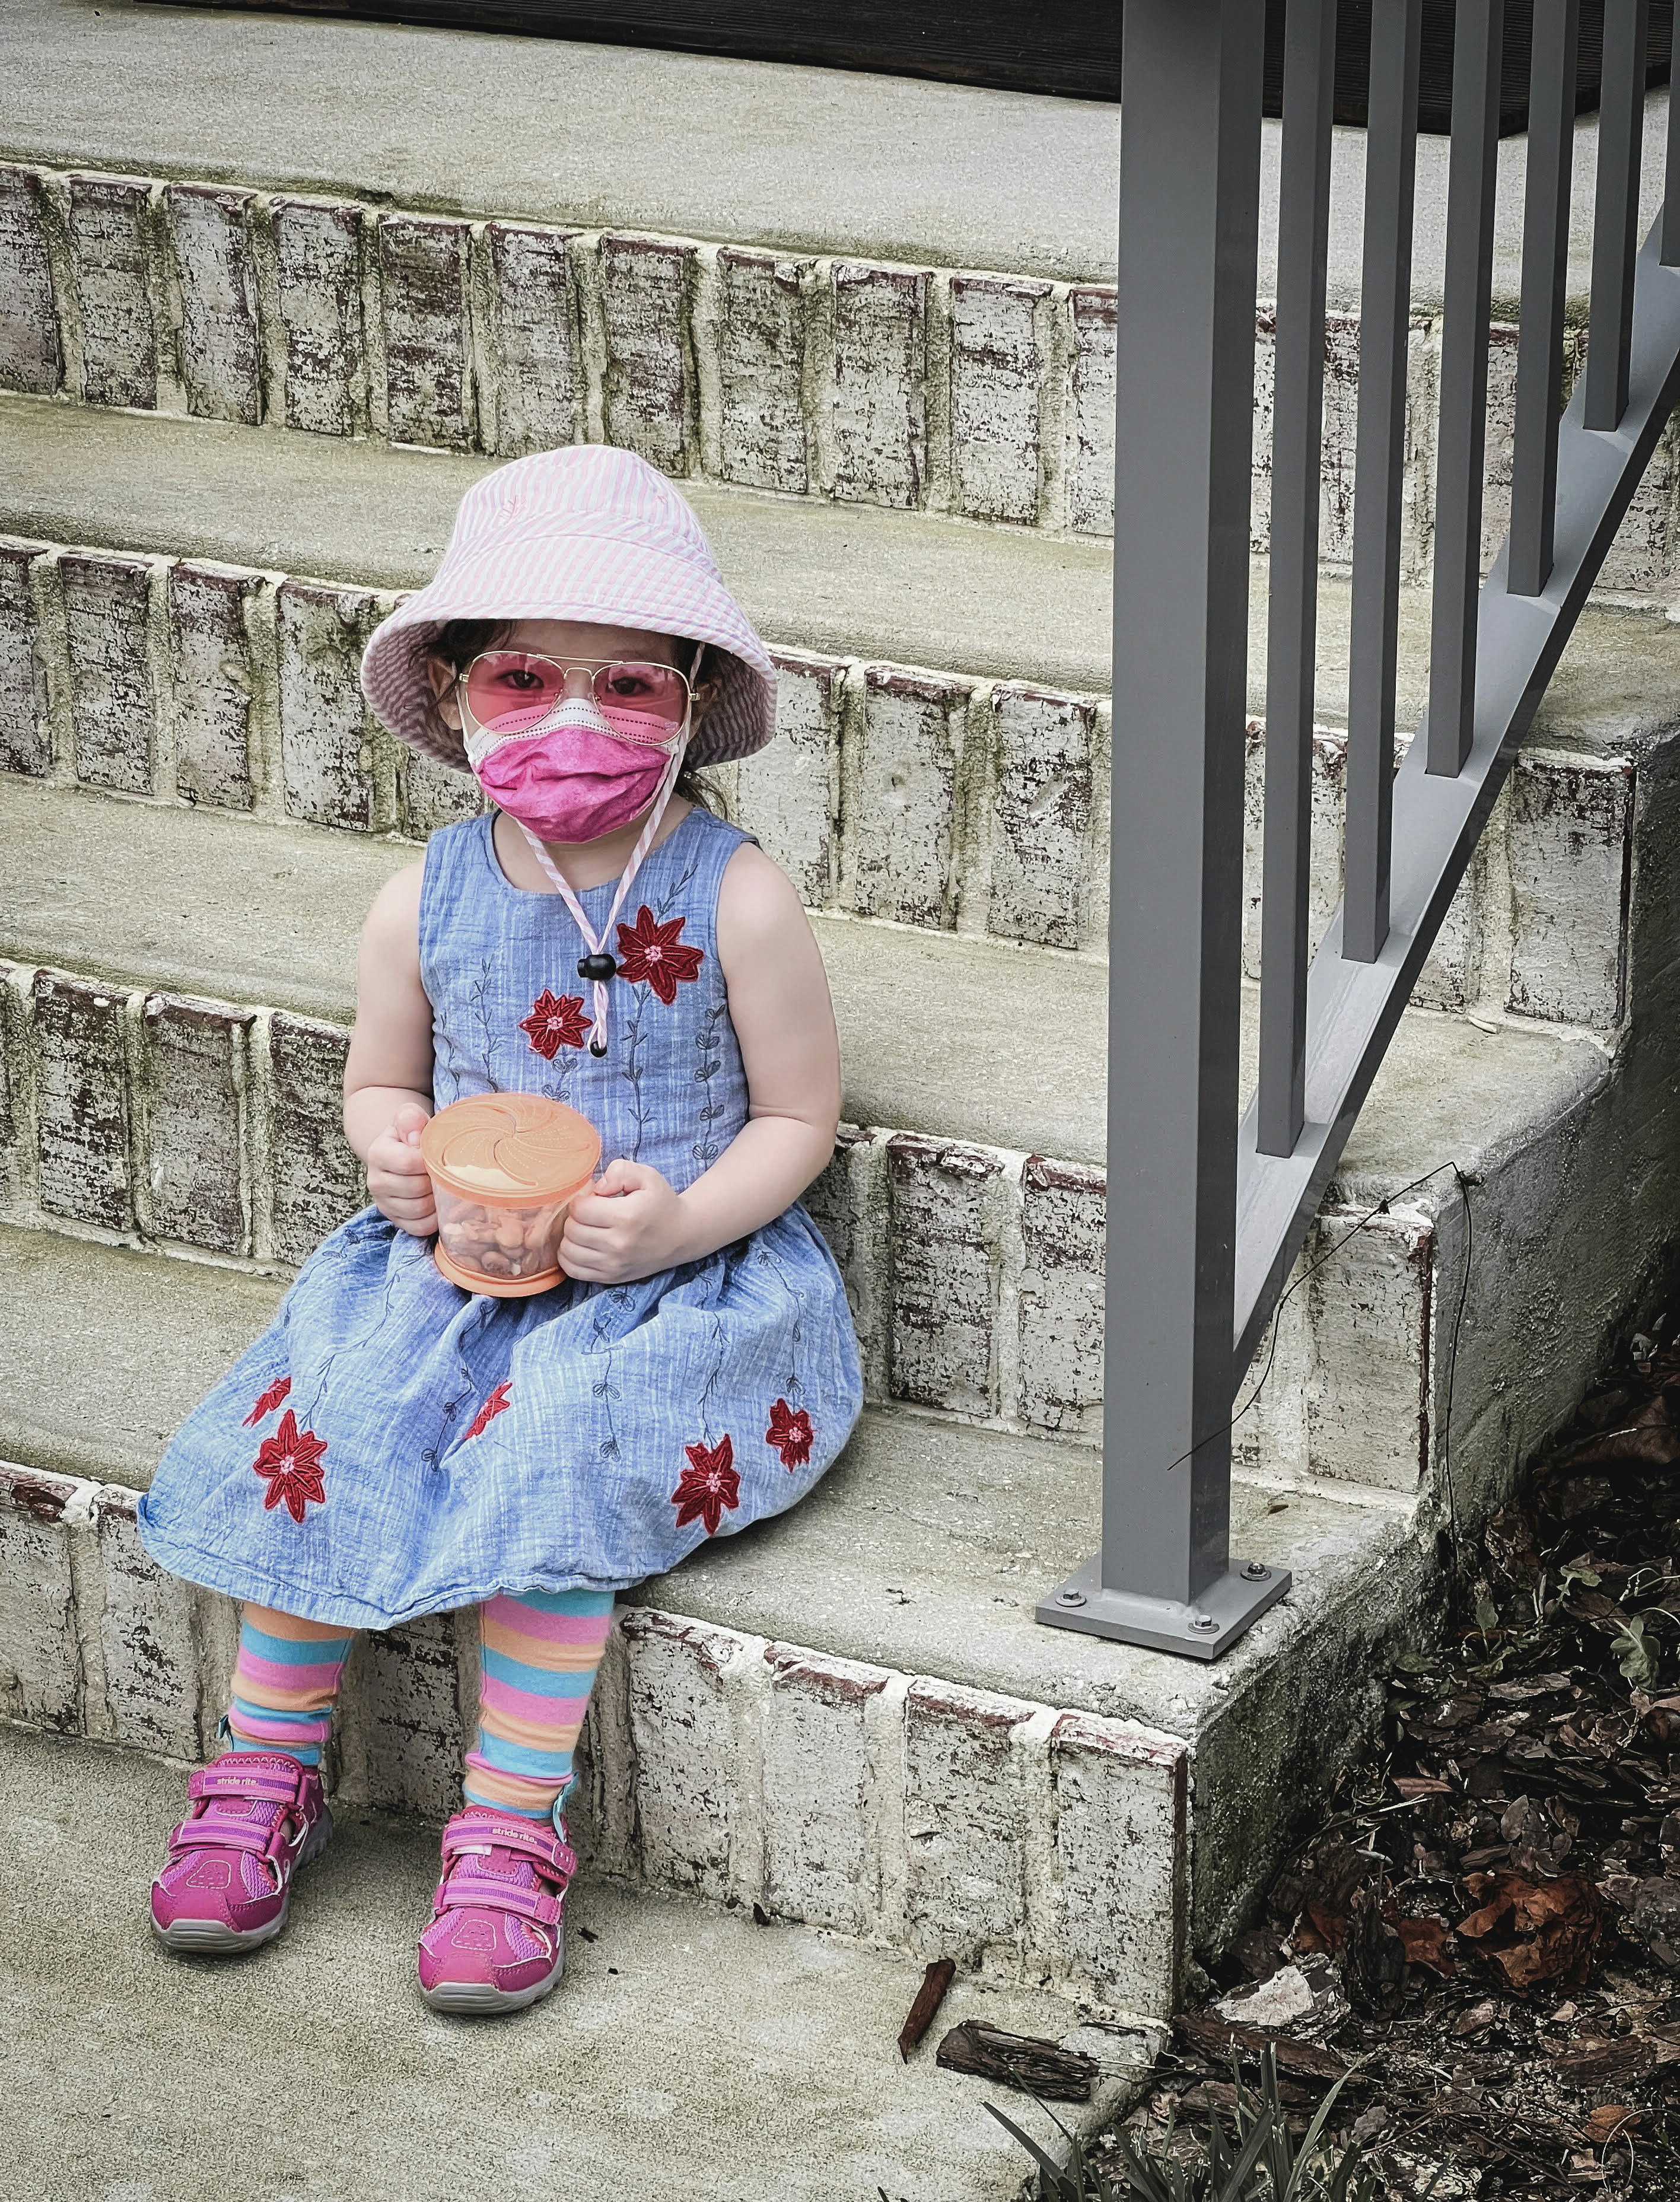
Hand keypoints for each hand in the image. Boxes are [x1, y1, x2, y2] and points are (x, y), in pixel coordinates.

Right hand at [367, 1101, 436, 1235]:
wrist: (401, 1151)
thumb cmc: (410, 1134)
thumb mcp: (409, 1118)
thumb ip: (410, 1118)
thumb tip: (415, 1137)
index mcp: (378, 1154)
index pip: (408, 1162)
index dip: (430, 1160)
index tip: (439, 1154)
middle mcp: (376, 1181)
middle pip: (416, 1189)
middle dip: (436, 1181)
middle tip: (446, 1172)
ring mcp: (384, 1203)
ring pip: (419, 1210)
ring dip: (437, 1199)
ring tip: (443, 1186)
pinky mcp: (396, 1220)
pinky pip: (419, 1227)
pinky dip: (434, 1218)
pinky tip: (440, 1204)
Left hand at [560, 1159, 687, 1283]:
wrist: (682, 1235)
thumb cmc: (661, 1203)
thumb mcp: (647, 1176)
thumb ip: (620, 1171)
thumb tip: (597, 1188)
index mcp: (627, 1217)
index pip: (579, 1209)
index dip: (581, 1200)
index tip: (593, 1200)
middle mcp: (619, 1244)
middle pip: (572, 1230)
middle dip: (575, 1218)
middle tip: (590, 1214)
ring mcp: (614, 1265)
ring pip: (568, 1251)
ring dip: (571, 1237)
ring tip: (586, 1229)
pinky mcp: (612, 1278)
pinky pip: (574, 1270)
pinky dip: (570, 1258)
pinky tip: (582, 1246)